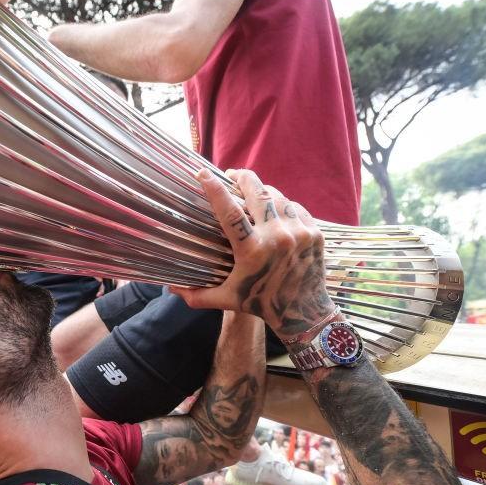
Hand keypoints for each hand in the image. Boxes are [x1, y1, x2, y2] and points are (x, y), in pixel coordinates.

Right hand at [172, 169, 334, 340]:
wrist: (304, 312)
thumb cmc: (261, 304)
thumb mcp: (227, 300)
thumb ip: (197, 295)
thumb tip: (170, 289)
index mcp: (252, 251)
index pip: (230, 212)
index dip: (215, 189)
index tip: (203, 173)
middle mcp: (277, 238)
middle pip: (257, 192)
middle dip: (243, 177)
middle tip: (232, 174)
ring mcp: (299, 233)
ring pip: (277, 196)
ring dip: (263, 191)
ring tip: (253, 191)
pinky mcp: (315, 232)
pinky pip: (296, 207)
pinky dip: (283, 205)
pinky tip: (275, 209)